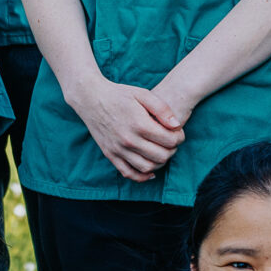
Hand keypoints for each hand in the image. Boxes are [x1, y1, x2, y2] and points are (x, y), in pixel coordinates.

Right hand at [68, 75, 184, 181]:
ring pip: (147, 167)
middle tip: (171, 142)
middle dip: (172, 150)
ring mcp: (118, 149)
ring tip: (161, 152)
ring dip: (159, 163)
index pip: (170, 141)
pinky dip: (142, 176)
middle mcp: (129, 140)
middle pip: (162, 156)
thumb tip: (177, 125)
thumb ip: (162, 109)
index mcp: (140, 124)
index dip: (179, 137)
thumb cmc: (119, 94)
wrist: (91, 99)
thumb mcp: (143, 94)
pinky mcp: (110, 154)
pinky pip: (128, 173)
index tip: (178, 132)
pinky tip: (150, 171)